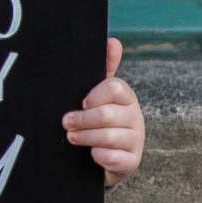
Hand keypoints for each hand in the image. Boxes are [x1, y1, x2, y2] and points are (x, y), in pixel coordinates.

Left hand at [64, 36, 143, 186]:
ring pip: (109, 137)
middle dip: (82, 120)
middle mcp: (135, 117)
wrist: (104, 155)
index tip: (82, 101)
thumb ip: (104, 69)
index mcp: (126, 98)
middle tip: (66, 122)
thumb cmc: (98, 119)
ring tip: (72, 137)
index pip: (115, 88)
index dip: (95, 95)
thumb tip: (113, 40)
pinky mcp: (131, 161)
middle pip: (107, 115)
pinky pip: (114, 158)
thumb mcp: (98, 94)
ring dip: (85, 137)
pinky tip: (91, 154)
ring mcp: (135, 140)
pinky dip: (99, 156)